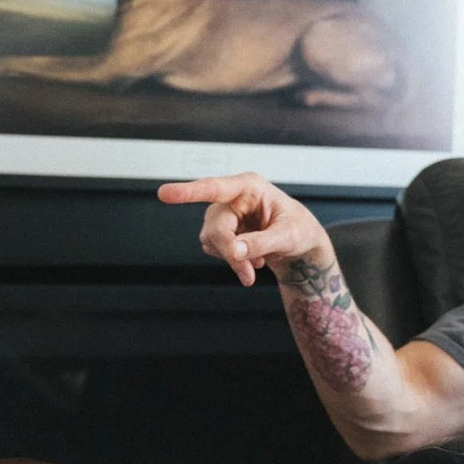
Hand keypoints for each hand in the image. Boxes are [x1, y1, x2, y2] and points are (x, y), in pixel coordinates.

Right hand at [158, 172, 329, 286]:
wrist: (300, 242)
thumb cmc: (299, 230)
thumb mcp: (288, 237)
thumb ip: (262, 243)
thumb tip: (234, 251)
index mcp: (250, 186)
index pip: (215, 189)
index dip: (188, 192)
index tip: (164, 194)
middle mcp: (232, 196)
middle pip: (215, 226)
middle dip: (229, 253)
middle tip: (249, 276)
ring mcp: (224, 213)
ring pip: (210, 240)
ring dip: (231, 259)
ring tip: (255, 267)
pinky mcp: (220, 230)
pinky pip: (213, 249)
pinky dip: (231, 261)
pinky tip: (250, 261)